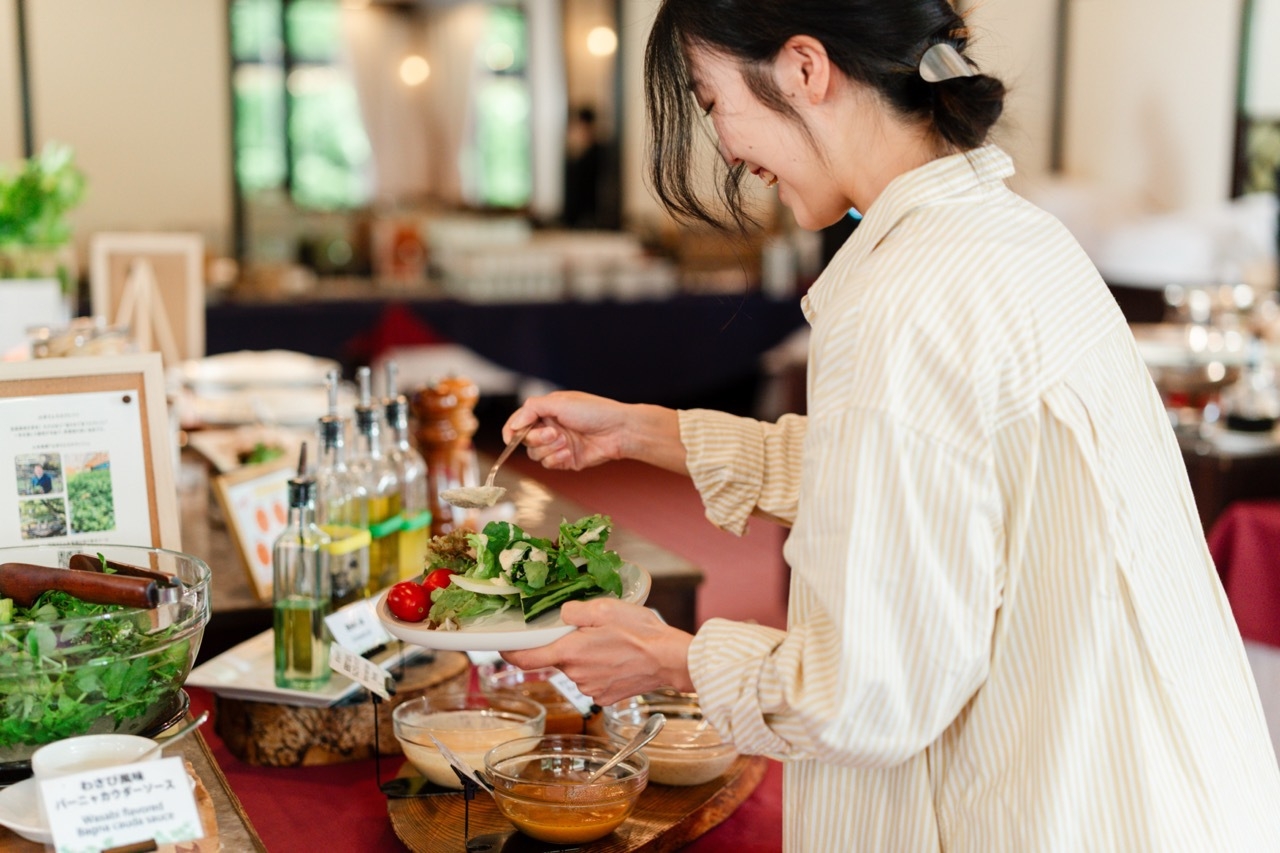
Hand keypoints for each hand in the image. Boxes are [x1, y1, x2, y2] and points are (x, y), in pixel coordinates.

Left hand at [502, 599, 694, 705]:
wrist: (669, 660)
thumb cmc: (641, 632)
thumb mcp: (605, 608)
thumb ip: (574, 611)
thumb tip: (562, 616)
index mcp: (571, 652)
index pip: (527, 658)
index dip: (510, 653)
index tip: (504, 648)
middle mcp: (576, 675)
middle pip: (559, 659)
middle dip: (569, 646)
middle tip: (593, 632)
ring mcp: (591, 689)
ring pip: (577, 670)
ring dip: (587, 658)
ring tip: (613, 645)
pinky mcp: (605, 697)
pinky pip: (593, 681)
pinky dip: (601, 670)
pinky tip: (620, 660)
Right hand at [503, 391, 636, 470]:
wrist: (619, 430)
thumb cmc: (594, 411)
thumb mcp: (559, 402)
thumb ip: (532, 410)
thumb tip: (514, 424)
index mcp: (546, 411)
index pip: (519, 422)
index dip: (512, 430)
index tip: (510, 438)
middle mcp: (550, 428)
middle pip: (526, 440)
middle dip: (537, 438)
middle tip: (554, 433)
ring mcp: (557, 445)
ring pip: (536, 454)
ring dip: (548, 449)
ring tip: (566, 441)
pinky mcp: (566, 460)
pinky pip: (549, 464)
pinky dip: (556, 459)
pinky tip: (569, 452)